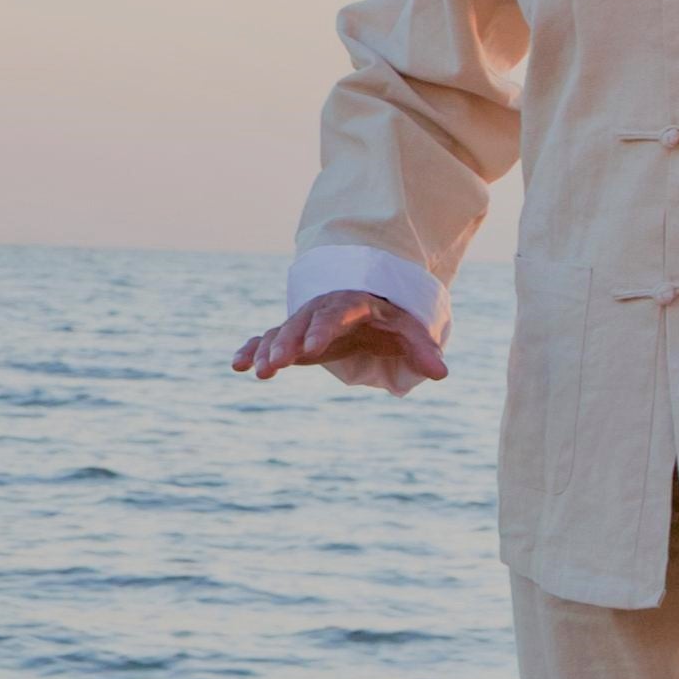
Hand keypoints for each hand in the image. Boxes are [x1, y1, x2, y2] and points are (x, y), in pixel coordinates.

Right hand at [232, 289, 448, 394]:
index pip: (336, 315)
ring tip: (257, 372)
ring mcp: (304, 322)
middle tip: (276, 364)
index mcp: (353, 305)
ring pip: (281, 332)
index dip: (322, 330)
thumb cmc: (391, 321)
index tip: (311, 349)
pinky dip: (251, 350)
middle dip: (287, 342)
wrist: (370, 307)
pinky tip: (237, 365)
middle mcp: (322, 311)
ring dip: (267, 351)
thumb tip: (441, 373)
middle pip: (302, 323)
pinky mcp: (291, 335)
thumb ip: (423, 350)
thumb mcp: (410, 332)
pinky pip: (266, 339)